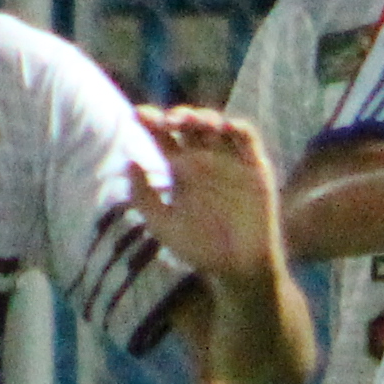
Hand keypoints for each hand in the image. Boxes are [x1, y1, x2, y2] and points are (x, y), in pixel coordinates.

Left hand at [126, 107, 282, 281]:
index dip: (150, 120)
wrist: (238, 268)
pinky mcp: (254, 167)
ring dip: (202, 118)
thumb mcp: (162, 224)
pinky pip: (247, 139)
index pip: (163, 136)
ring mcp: (229, 160)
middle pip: (188, 125)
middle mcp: (203, 159)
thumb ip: (143, 196)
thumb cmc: (199, 248)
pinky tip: (224, 127)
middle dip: (176, 116)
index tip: (138, 115)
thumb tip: (129, 161)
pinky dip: (237, 128)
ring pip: (216, 126)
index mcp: (180, 169)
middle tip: (165, 121)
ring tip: (188, 122)